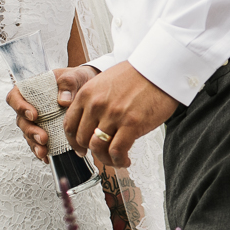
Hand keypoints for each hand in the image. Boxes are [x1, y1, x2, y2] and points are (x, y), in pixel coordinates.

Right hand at [7, 65, 98, 162]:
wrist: (87, 90)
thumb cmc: (77, 80)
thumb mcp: (75, 76)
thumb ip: (68, 83)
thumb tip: (63, 100)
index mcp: (31, 89)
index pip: (15, 97)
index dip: (20, 107)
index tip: (34, 115)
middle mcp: (30, 106)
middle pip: (21, 120)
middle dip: (31, 131)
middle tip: (43, 138)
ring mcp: (36, 121)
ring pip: (28, 134)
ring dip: (34, 144)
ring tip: (44, 151)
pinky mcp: (45, 131)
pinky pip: (38, 143)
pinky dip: (41, 151)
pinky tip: (46, 157)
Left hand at [62, 62, 178, 167]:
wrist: (159, 69)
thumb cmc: (137, 75)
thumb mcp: (105, 82)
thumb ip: (94, 101)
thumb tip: (91, 124)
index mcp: (87, 93)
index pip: (70, 125)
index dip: (74, 142)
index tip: (81, 149)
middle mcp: (96, 105)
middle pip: (83, 139)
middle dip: (92, 151)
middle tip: (102, 154)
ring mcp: (113, 115)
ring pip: (98, 148)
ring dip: (106, 159)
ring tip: (115, 159)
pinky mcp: (131, 124)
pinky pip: (117, 151)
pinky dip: (119, 160)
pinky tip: (125, 160)